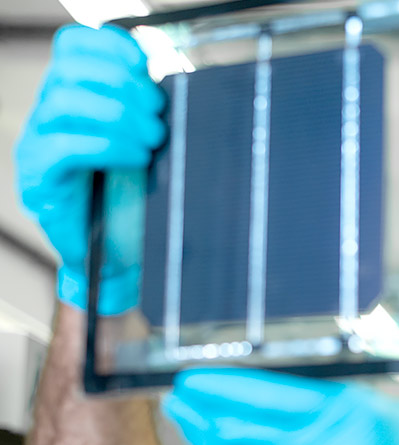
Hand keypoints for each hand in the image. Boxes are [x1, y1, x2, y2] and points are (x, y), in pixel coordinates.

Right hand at [14, 24, 164, 313]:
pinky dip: (108, 146)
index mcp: (73, 96)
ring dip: (117, 115)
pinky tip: (135, 158)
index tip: (146, 66)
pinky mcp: (40, 179)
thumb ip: (147, 112)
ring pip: (64, 102)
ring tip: (150, 139)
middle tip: (157, 115)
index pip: (73, 46)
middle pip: (70, 70)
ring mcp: (38, 144)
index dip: (110, 46)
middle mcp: (49, 115)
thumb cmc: (130, 196)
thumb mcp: (145, 144)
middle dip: (122, 85)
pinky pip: (65, 148)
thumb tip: (167, 88)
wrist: (112, 252)